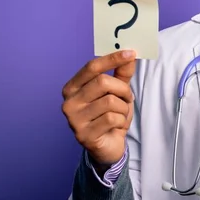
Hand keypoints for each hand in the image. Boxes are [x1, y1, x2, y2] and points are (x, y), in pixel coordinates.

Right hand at [61, 50, 136, 166]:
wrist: (108, 146)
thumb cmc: (110, 115)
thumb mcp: (117, 92)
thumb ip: (122, 73)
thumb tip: (130, 55)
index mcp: (73, 87)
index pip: (91, 67)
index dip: (112, 59)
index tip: (130, 53)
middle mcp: (69, 102)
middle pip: (103, 82)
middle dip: (122, 89)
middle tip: (128, 97)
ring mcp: (73, 119)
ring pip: (110, 101)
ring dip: (123, 108)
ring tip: (120, 114)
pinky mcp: (83, 135)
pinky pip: (111, 119)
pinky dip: (121, 121)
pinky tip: (116, 126)